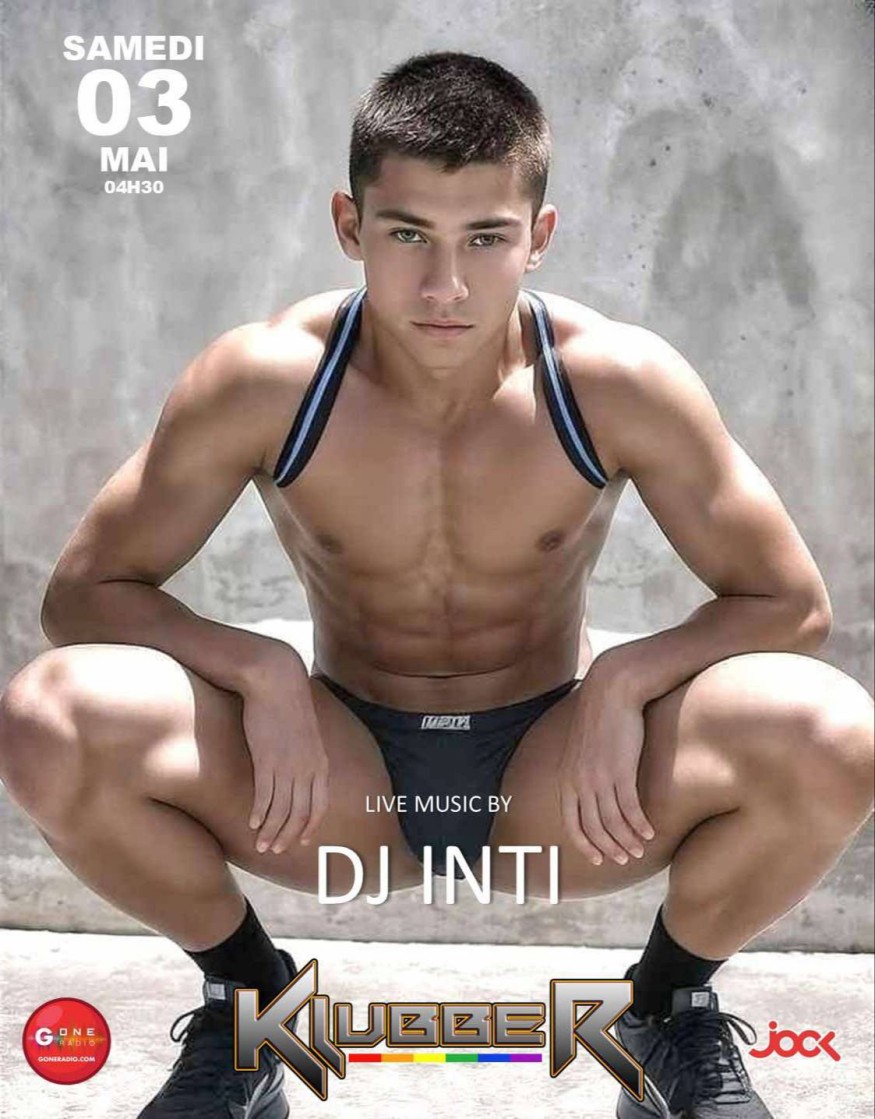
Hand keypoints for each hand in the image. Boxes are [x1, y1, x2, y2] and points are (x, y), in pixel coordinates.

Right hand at [240, 661, 328, 855]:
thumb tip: (299, 768)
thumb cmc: (288, 705)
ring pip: (282, 810)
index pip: (319, 806)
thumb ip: (305, 754)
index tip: (302, 840)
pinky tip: (253, 823)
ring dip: (271, 831)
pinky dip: (260, 813)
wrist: (276, 681)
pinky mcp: (267, 760)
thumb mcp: (304, 733)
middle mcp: (308, 769)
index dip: (310, 826)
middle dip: (288, 836)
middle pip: (300, 814)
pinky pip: (265, 796)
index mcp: (320, 763)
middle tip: (275, 851)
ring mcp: (288, 766)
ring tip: (262, 845)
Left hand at [558, 662, 654, 865]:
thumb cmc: (600, 718)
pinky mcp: (620, 771)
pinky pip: (630, 809)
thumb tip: (589, 789)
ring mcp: (599, 779)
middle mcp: (579, 782)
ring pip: (613, 823)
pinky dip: (640, 825)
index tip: (598, 859)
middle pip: (593, 829)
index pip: (571, 823)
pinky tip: (651, 832)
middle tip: (623, 860)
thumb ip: (582, 771)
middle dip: (608, 849)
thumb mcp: (581, 749)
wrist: (611, 691)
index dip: (584, 845)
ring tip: (640, 850)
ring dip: (627, 841)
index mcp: (567, 778)